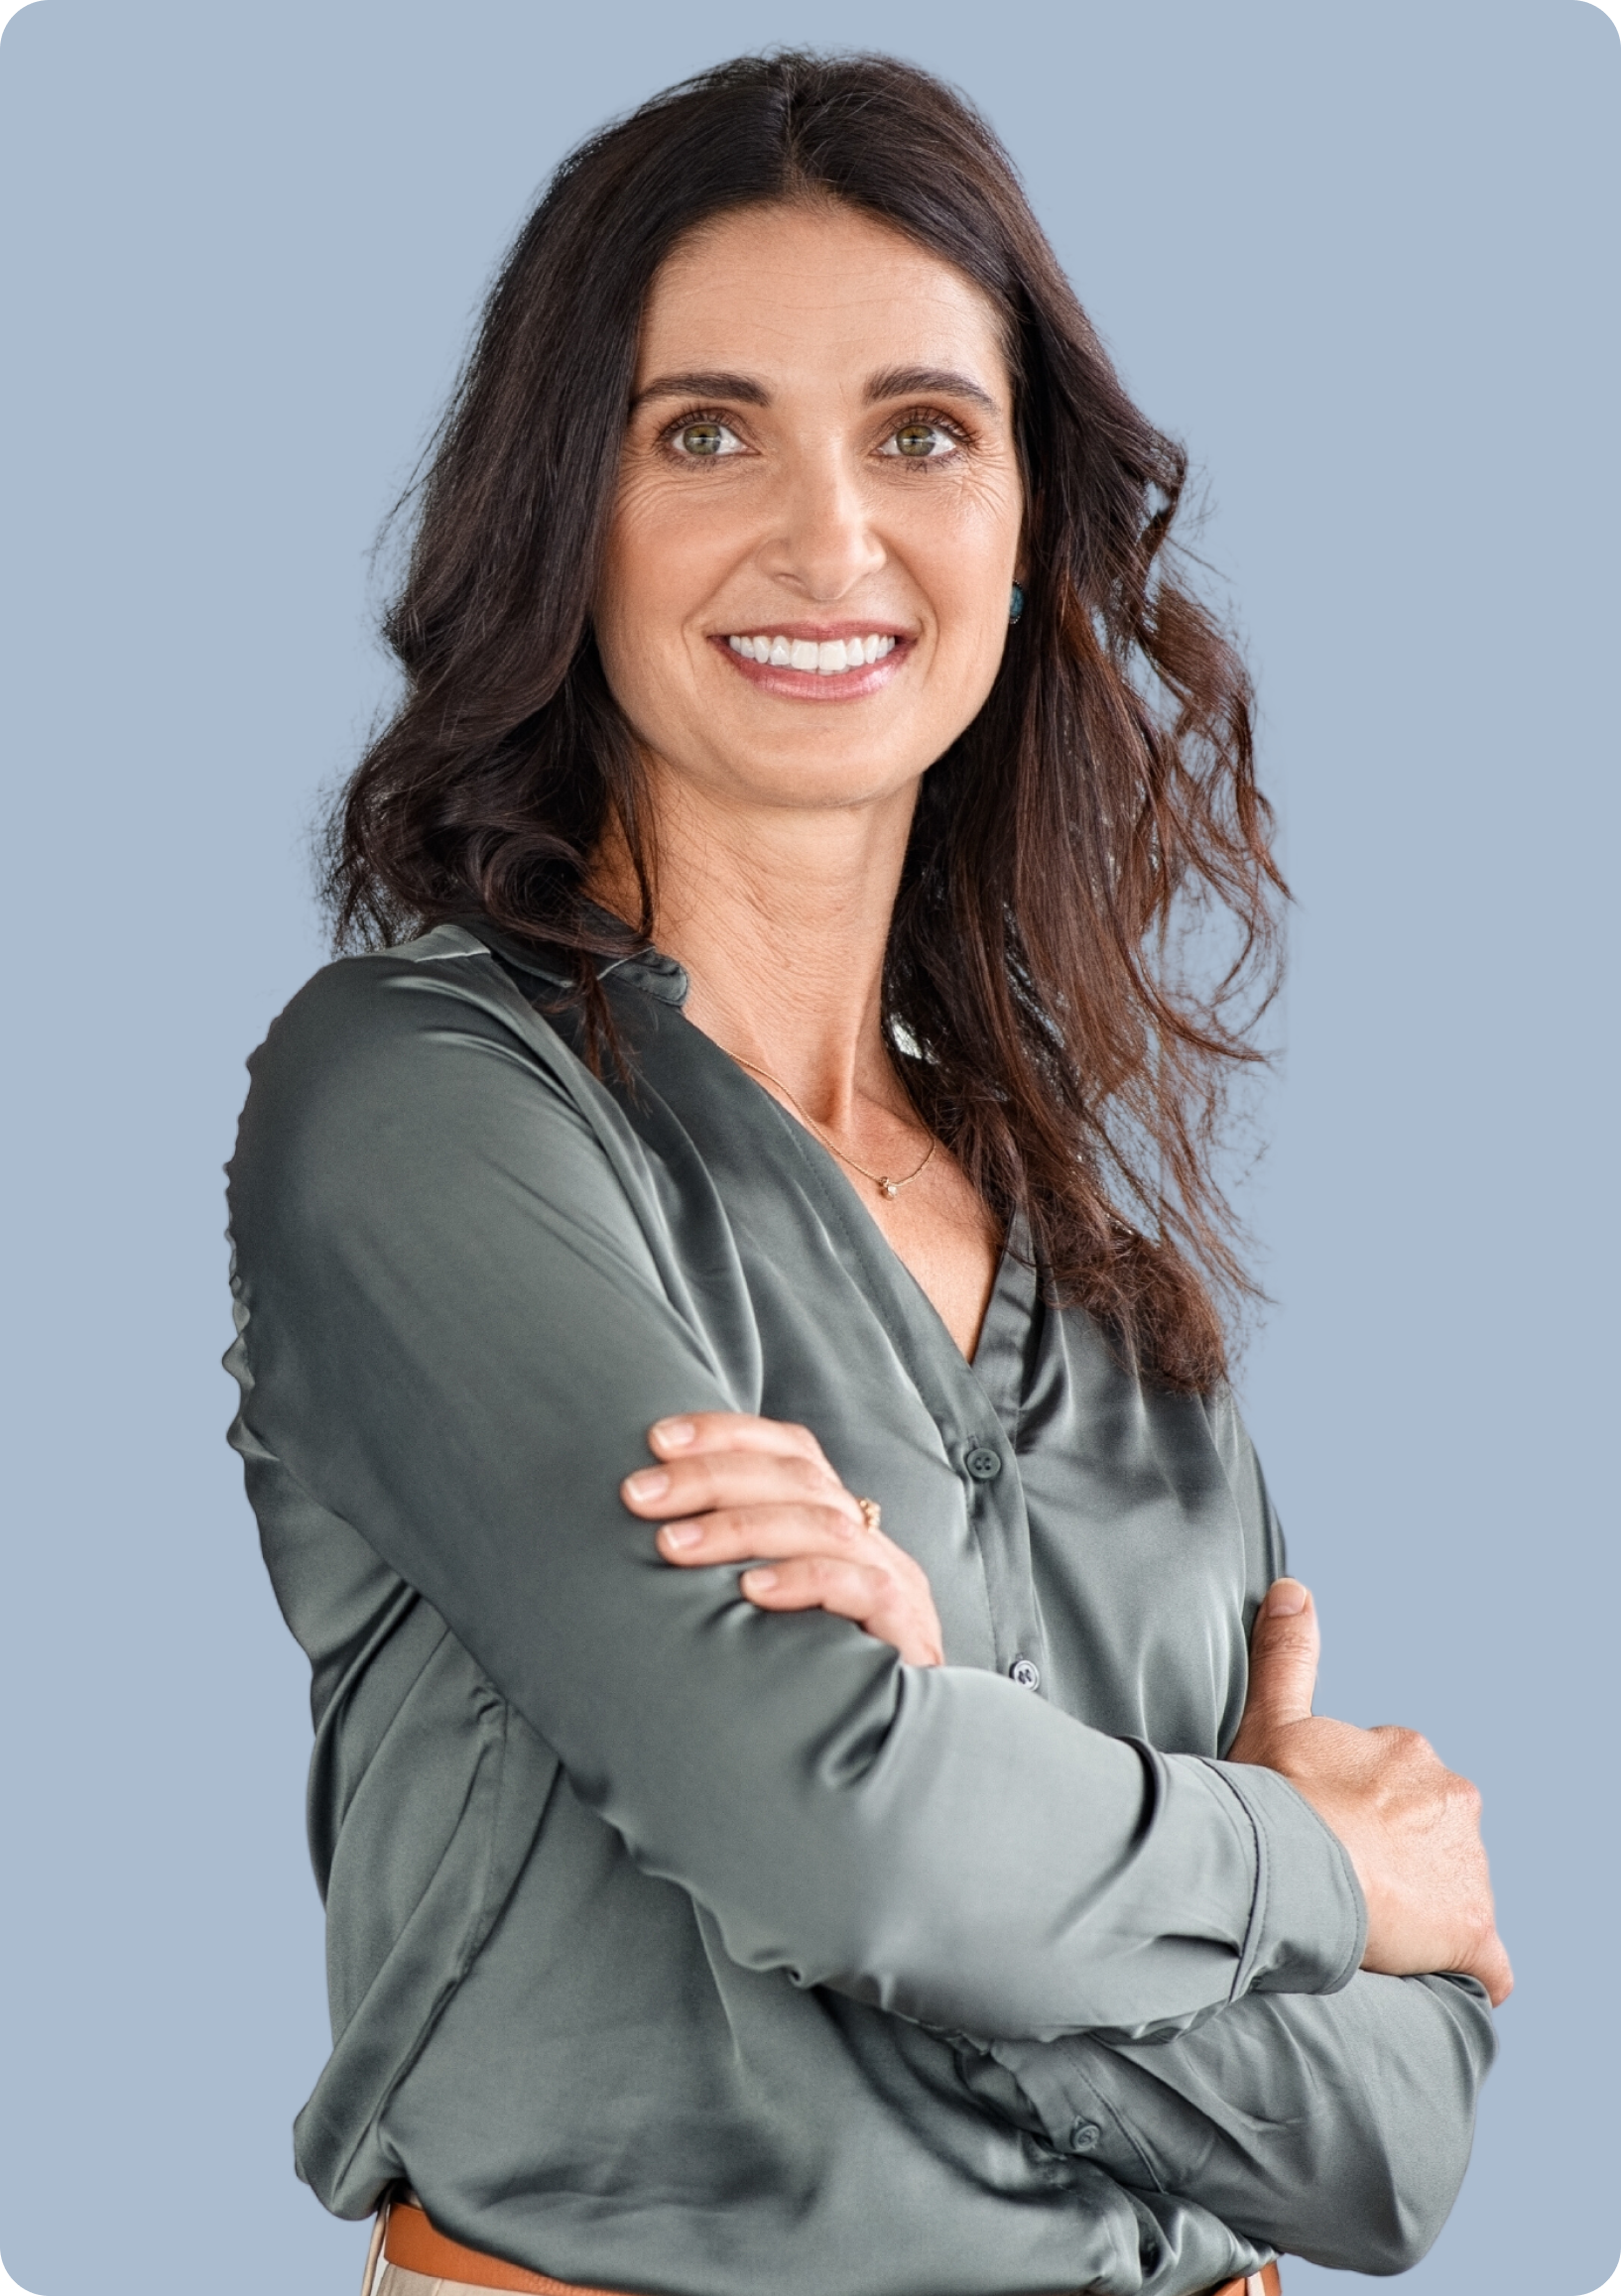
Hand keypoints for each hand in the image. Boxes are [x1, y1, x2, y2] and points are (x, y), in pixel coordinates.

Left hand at [621, 1412, 944, 1665]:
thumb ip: (729, 1563)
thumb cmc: (811, 1672)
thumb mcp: (767, 1603)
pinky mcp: (907, 1629)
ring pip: (821, 1525)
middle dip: (710, 1477)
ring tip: (671, 1546)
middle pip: (796, 1477)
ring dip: (739, 1528)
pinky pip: (861, 1587)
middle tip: (639, 1494)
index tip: (656, 1437)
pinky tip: (750, 1592)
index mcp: (836, 1519)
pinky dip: (803, 1580)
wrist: (889, 1744)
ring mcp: (892, 1580)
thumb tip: (646, 1528)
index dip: (725, 1433)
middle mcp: (867, 1539)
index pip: (790, 1448)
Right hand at [1227, 1580, 1512, 2005]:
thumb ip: (1287, 1653)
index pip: (1400, 1786)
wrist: (1288, 1865)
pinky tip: (1438, 1974)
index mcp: (1410, 1755)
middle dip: (1401, 1857)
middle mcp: (1452, 1801)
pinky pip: (1489, 1962)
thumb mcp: (1273, 1717)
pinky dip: (1470, 1970)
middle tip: (1344, 1880)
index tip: (1329, 1830)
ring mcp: (1467, 1869)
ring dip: (1425, 1909)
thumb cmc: (1274, 1797)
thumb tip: (1293, 1589)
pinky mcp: (1472, 1932)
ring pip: (1456, 1890)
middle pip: (1434, 1836)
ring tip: (1368, 1928)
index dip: (1363, 1812)